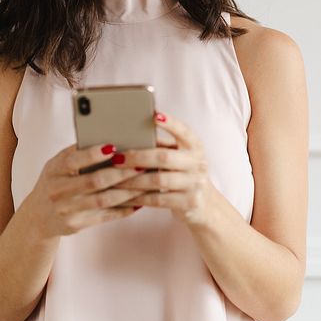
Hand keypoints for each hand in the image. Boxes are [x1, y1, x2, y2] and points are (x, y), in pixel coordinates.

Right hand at [22, 142, 143, 239]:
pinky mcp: (77, 225)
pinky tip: (139, 201)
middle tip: (142, 164)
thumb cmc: (55, 182)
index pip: (73, 161)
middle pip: (94, 181)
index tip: (114, 147)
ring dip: (128, 191)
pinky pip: (105, 216)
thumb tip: (109, 139)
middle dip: (121, 173)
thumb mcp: (57, 165)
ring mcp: (67, 210)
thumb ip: (77, 153)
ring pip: (104, 200)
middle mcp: (58, 190)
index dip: (93, 154)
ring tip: (146, 182)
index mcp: (53, 170)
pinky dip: (124, 209)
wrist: (38, 217)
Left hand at [115, 112, 213, 226]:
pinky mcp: (189, 203)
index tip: (154, 115)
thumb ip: (163, 147)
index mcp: (195, 147)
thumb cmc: (184, 175)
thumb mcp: (180, 158)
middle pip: (164, 157)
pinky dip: (139, 198)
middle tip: (117, 158)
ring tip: (114, 179)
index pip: (184, 132)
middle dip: (137, 157)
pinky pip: (158, 200)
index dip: (171, 123)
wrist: (206, 205)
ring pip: (158, 180)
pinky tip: (124, 197)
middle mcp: (198, 163)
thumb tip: (130, 136)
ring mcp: (195, 184)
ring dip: (133, 180)